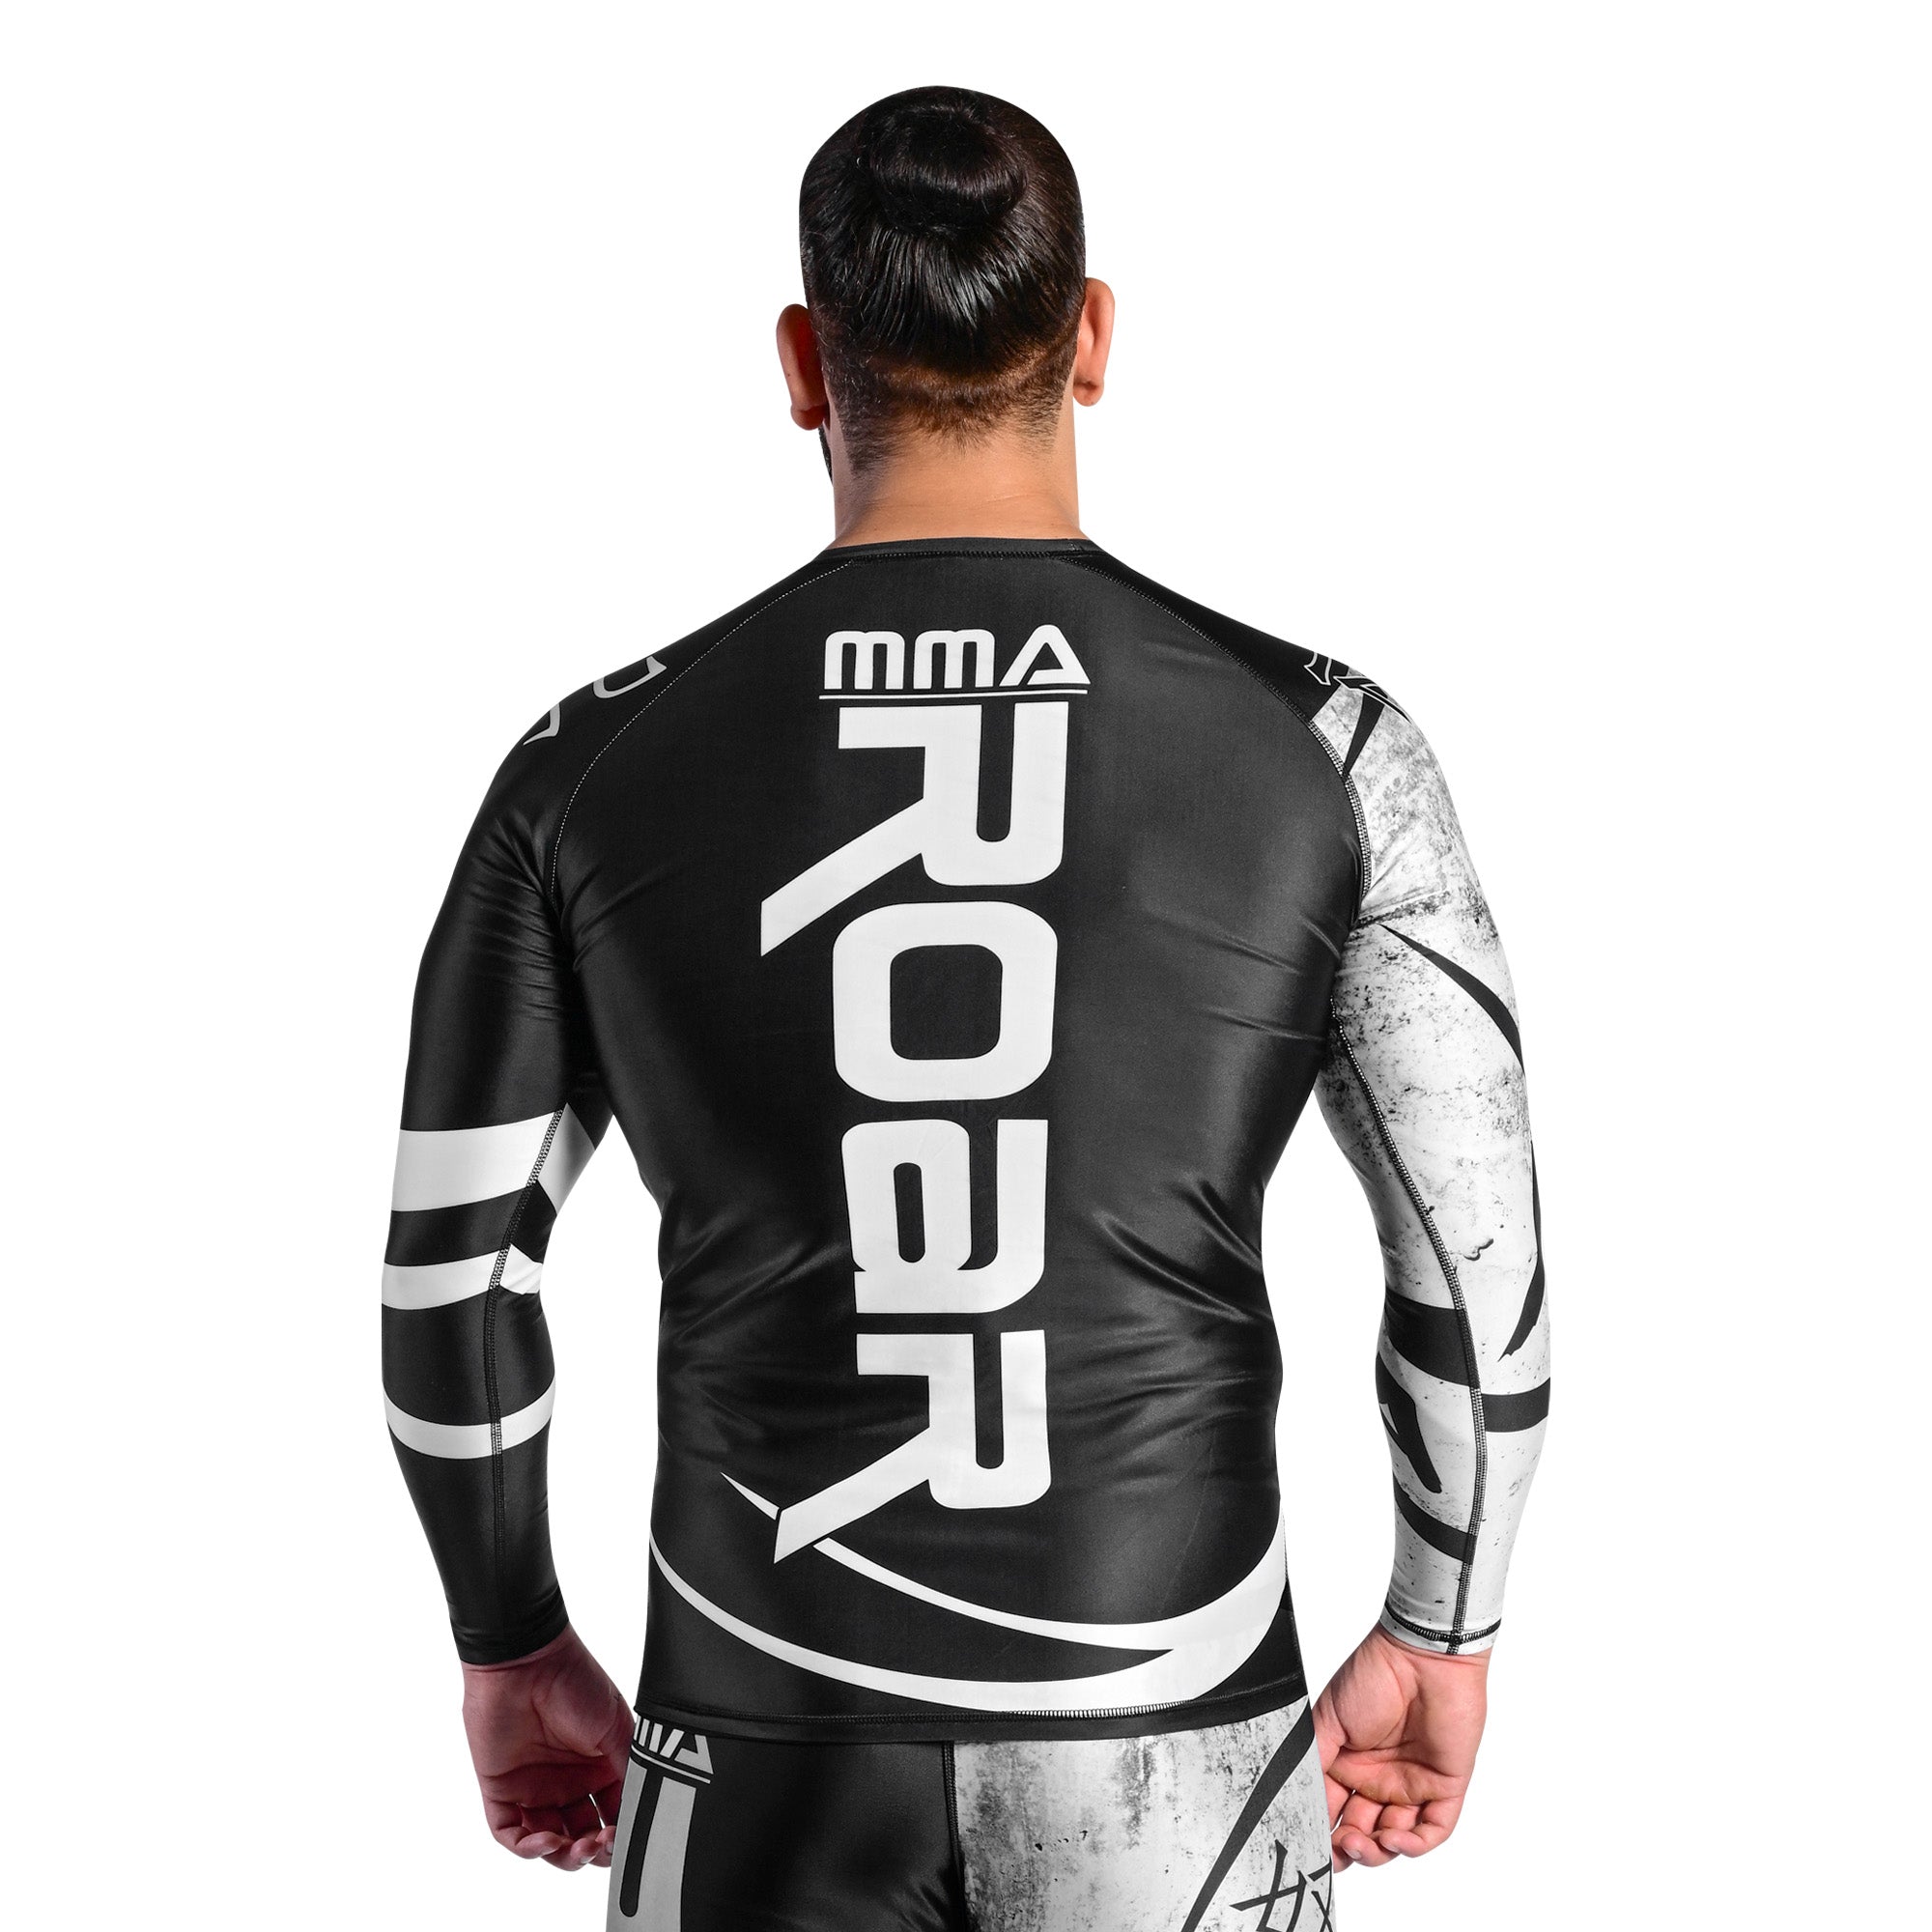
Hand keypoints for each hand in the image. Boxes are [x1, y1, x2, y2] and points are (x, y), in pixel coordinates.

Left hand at [460, 1625, 632, 1869]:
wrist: (525, 1660)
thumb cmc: (574, 1681)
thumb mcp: (616, 1727)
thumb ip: (630, 1771)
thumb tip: (646, 1810)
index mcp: (600, 1767)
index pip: (615, 1815)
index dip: (622, 1834)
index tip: (628, 1839)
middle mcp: (569, 1782)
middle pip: (583, 1837)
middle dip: (594, 1850)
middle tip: (601, 1845)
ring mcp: (534, 1789)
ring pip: (549, 1844)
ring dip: (564, 1855)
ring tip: (576, 1847)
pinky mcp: (502, 1791)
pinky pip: (511, 1834)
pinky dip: (529, 1848)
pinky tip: (547, 1840)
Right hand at [1313, 1623, 1487, 1869]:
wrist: (1422, 1655)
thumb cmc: (1373, 1674)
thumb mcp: (1328, 1719)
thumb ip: (1313, 1763)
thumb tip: (1294, 1801)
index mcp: (1350, 1763)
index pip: (1333, 1810)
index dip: (1322, 1833)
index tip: (1309, 1847)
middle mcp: (1380, 1779)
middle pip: (1363, 1833)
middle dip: (1349, 1850)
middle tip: (1338, 1852)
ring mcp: (1414, 1785)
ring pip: (1395, 1839)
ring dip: (1377, 1851)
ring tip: (1360, 1843)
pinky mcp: (1445, 1786)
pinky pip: (1433, 1830)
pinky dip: (1413, 1845)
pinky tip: (1392, 1839)